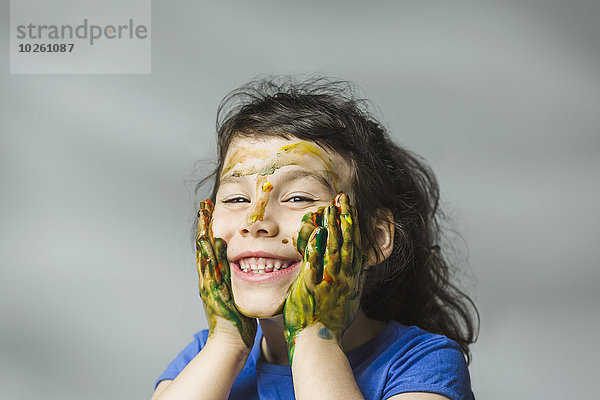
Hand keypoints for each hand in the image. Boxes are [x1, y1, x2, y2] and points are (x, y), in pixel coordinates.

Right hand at [196, 199, 256, 347]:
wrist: (232, 341)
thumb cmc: (239, 318)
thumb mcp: (237, 291)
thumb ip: (240, 275)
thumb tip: (250, 260)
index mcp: (216, 275)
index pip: (213, 245)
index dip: (211, 226)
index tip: (212, 208)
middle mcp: (210, 277)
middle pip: (205, 246)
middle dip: (204, 225)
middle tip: (204, 204)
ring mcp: (209, 285)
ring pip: (204, 255)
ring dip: (203, 235)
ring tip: (202, 216)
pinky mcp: (213, 295)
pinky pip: (209, 274)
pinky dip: (207, 260)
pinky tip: (207, 246)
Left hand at [283, 193, 362, 362]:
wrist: (319, 344)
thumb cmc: (329, 326)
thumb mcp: (347, 303)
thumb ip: (350, 285)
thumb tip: (354, 273)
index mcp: (351, 280)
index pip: (355, 247)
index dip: (354, 226)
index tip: (351, 209)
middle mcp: (344, 277)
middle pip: (348, 242)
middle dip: (346, 218)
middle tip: (344, 197)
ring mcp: (329, 281)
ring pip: (334, 247)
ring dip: (333, 225)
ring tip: (331, 206)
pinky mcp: (313, 285)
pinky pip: (315, 261)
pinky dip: (316, 245)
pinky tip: (315, 230)